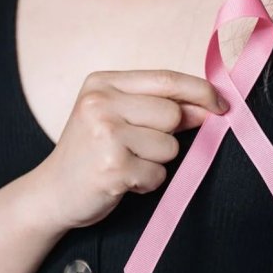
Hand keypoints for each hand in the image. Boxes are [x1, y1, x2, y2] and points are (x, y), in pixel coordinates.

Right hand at [36, 69, 229, 229]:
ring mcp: (104, 135)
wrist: (51, 192)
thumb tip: (209, 106)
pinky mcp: (112, 168)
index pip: (166, 79)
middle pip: (172, 114)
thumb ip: (157, 106)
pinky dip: (146, 183)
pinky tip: (121, 180)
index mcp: (102, 83)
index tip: (221, 105)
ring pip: (169, 147)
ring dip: (155, 162)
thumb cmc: (89, 153)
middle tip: (138, 147)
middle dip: (168, 136)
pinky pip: (158, 175)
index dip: (200, 91)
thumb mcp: (114, 116)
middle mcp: (100, 103)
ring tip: (125, 163)